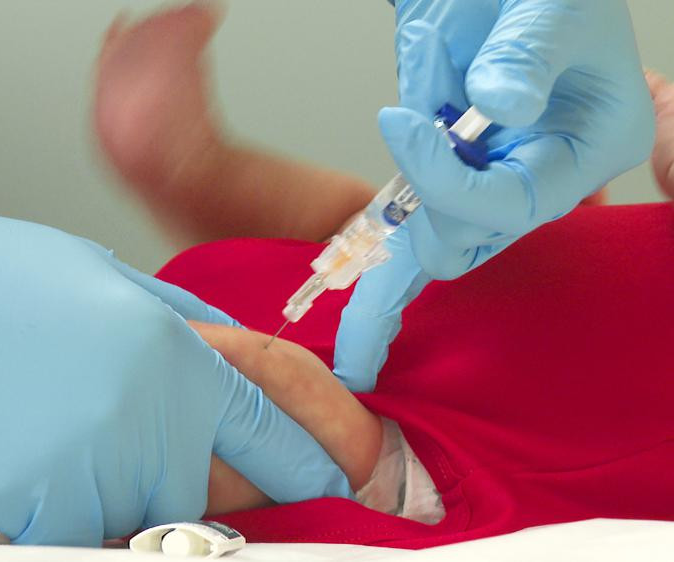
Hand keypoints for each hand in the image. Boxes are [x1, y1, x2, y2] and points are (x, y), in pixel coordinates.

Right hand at [0, 185, 351, 544]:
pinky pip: (82, 531)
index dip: (308, 460)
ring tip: (67, 429)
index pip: (272, 433)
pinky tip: (36, 454)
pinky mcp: (39, 507)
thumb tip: (236, 364)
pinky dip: (69, 506)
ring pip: (144, 514)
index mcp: (175, 358)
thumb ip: (189, 328)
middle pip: (208, 488)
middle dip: (191, 473)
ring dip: (122, 488)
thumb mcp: (115, 281)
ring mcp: (95, 470)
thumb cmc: (0, 280)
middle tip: (139, 440)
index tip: (331, 476)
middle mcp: (148, 422)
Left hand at [334, 1, 654, 390]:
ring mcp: (490, 183)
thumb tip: (500, 104)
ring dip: (403, 213)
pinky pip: (414, 236)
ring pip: (437, 247)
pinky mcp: (447, 178)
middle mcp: (542, 178)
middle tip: (408, 132)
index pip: (514, 205)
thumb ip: (528, 56)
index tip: (403, 126)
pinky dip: (384, 264)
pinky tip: (358, 328)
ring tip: (407, 132)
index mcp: (588, 148)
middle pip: (470, 241)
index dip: (449, 180)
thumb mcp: (551, 9)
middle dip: (427, 206)